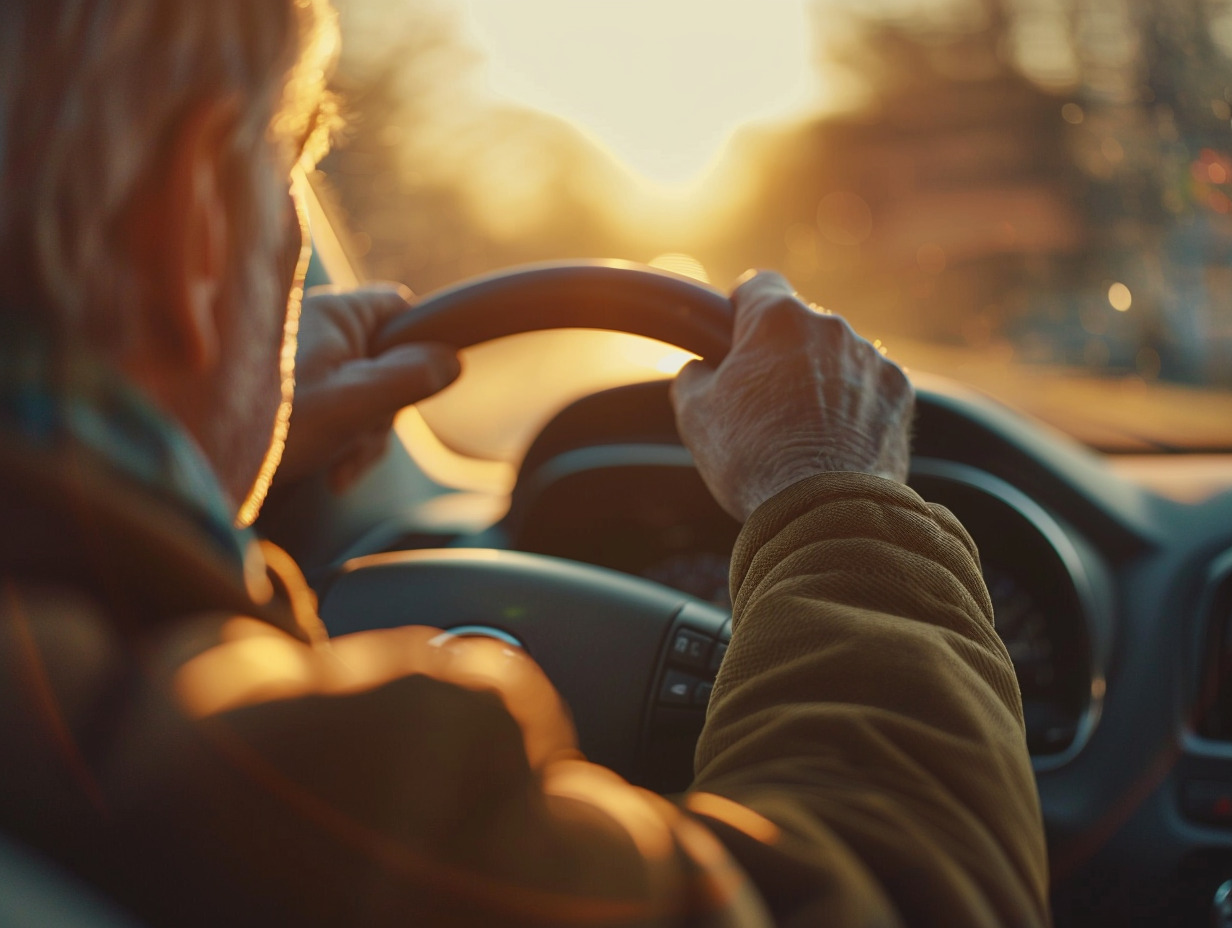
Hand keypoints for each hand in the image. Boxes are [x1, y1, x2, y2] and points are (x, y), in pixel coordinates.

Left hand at [276, 285, 460, 491]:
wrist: (197, 465)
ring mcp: (298, 363)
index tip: (416, 386)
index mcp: (333, 314)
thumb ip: (407, 378)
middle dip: (384, 412)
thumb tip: (451, 360)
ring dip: (360, 436)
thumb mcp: (350, 404)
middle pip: (386, 360)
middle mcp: (314, 328)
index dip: (418, 345)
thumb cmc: (268, 429)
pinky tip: (327, 472)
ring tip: (336, 467)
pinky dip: (338, 442)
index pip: (399, 307)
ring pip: (362, 393)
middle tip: (362, 443)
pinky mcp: (286, 396)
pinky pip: (334, 411)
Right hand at [671, 271, 913, 522]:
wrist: (824, 511)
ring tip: (806, 430)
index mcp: (776, 319)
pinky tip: (839, 441)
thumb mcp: (695, 416)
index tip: (736, 337)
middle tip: (765, 401)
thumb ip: (693, 376)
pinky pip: (870, 386)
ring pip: (838, 355)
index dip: (743, 309)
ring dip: (823, 378)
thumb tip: (701, 370)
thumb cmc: (752, 459)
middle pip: (800, 325)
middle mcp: (829, 326)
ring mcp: (870, 358)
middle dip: (783, 353)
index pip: (758, 285)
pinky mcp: (900, 392)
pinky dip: (857, 404)